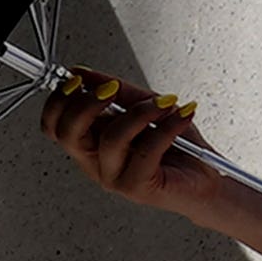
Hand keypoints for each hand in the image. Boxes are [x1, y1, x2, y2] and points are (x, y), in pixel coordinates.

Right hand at [34, 71, 208, 205]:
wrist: (207, 178)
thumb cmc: (178, 146)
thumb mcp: (146, 106)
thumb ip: (117, 90)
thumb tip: (83, 72)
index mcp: (91, 143)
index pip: (54, 125)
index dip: (59, 100)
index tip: (77, 79)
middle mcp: (96, 163)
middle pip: (68, 134)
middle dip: (87, 104)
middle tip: (111, 89)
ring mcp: (115, 178)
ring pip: (112, 139)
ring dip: (141, 113)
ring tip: (166, 104)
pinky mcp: (138, 188)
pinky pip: (147, 150)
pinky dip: (168, 126)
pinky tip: (182, 116)